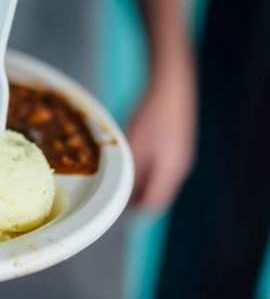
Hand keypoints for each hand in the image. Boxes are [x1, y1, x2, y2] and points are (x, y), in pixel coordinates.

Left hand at [128, 43, 196, 210]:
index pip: (153, 203)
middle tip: (117, 198)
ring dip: (143, 183)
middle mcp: (179, 167)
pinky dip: (149, 170)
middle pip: (158, 193)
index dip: (135, 211)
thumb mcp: (134, 146)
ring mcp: (181, 155)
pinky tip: (135, 160)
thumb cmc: (151, 115)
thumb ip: (130, 172)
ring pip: (161, 179)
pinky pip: (164, 166)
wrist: (172, 85)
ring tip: (122, 181)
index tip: (117, 212)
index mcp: (169, 171)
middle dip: (138, 198)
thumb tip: (123, 194)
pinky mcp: (179, 144)